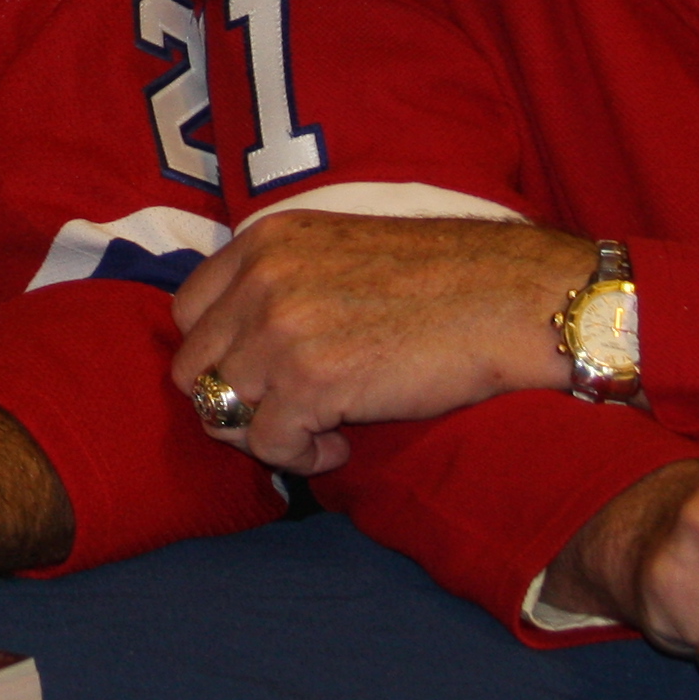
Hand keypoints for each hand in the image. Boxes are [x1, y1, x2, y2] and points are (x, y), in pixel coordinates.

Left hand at [167, 214, 591, 473]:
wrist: (512, 298)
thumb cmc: (442, 280)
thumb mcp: (340, 250)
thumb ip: (284, 282)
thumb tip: (243, 343)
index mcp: (266, 241)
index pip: (186, 312)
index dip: (217, 355)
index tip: (259, 376)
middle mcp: (262, 280)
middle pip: (192, 367)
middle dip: (232, 402)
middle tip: (284, 415)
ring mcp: (281, 330)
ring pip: (222, 411)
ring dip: (267, 434)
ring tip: (320, 432)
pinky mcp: (313, 382)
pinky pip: (269, 445)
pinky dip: (301, 459)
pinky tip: (341, 447)